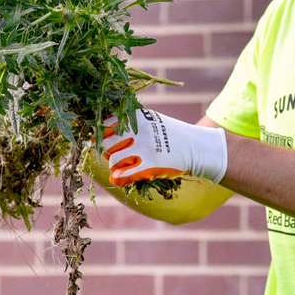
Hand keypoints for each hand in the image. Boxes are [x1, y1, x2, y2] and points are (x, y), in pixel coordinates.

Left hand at [102, 109, 227, 185]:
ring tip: (125, 165)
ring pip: (113, 159)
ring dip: (115, 164)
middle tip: (117, 153)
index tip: (108, 140)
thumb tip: (98, 134)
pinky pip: (124, 174)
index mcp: (137, 116)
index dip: (103, 134)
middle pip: (106, 142)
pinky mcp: (150, 165)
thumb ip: (128, 124)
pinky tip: (119, 178)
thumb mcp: (149, 120)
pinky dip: (118, 178)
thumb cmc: (169, 134)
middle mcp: (139, 130)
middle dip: (108, 149)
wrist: (196, 146)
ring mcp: (144, 148)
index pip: (105, 124)